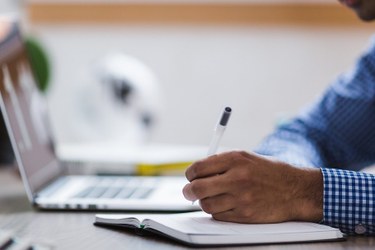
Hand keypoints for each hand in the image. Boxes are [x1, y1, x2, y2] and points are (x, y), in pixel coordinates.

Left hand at [183, 151, 322, 222]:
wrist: (296, 190)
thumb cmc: (270, 172)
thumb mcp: (246, 157)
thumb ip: (222, 163)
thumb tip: (197, 173)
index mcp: (236, 159)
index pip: (198, 168)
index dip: (190, 174)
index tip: (191, 177)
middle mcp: (237, 177)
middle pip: (197, 188)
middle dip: (189, 191)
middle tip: (189, 192)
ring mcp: (241, 198)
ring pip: (206, 205)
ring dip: (204, 202)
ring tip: (212, 198)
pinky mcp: (245, 215)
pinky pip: (219, 216)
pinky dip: (217, 212)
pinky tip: (225, 205)